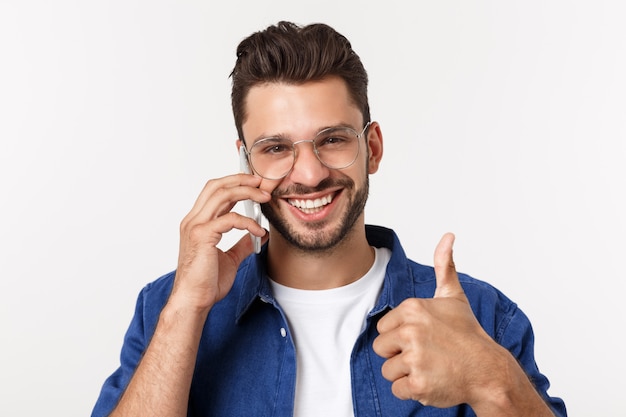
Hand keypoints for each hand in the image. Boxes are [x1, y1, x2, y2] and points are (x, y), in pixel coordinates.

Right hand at [172, 174, 270, 311]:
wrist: (193, 302)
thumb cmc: (206, 284)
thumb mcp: (229, 259)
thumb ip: (241, 245)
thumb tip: (258, 236)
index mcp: (197, 223)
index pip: (214, 192)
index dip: (235, 183)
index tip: (255, 185)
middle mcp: (193, 220)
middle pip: (217, 186)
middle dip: (241, 179)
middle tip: (262, 182)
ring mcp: (196, 226)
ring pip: (222, 194)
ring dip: (247, 192)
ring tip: (265, 197)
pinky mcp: (202, 236)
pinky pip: (230, 219)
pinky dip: (248, 222)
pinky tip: (258, 231)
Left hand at [373, 233, 500, 407]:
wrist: (487, 370)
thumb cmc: (467, 334)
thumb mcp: (453, 297)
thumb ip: (444, 265)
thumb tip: (448, 236)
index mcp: (412, 309)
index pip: (383, 328)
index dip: (400, 336)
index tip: (422, 338)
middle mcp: (411, 331)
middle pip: (381, 349)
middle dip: (399, 355)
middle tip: (425, 355)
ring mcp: (415, 358)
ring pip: (388, 371)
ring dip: (405, 374)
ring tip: (429, 367)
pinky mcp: (418, 383)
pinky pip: (397, 389)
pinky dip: (412, 390)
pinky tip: (431, 381)